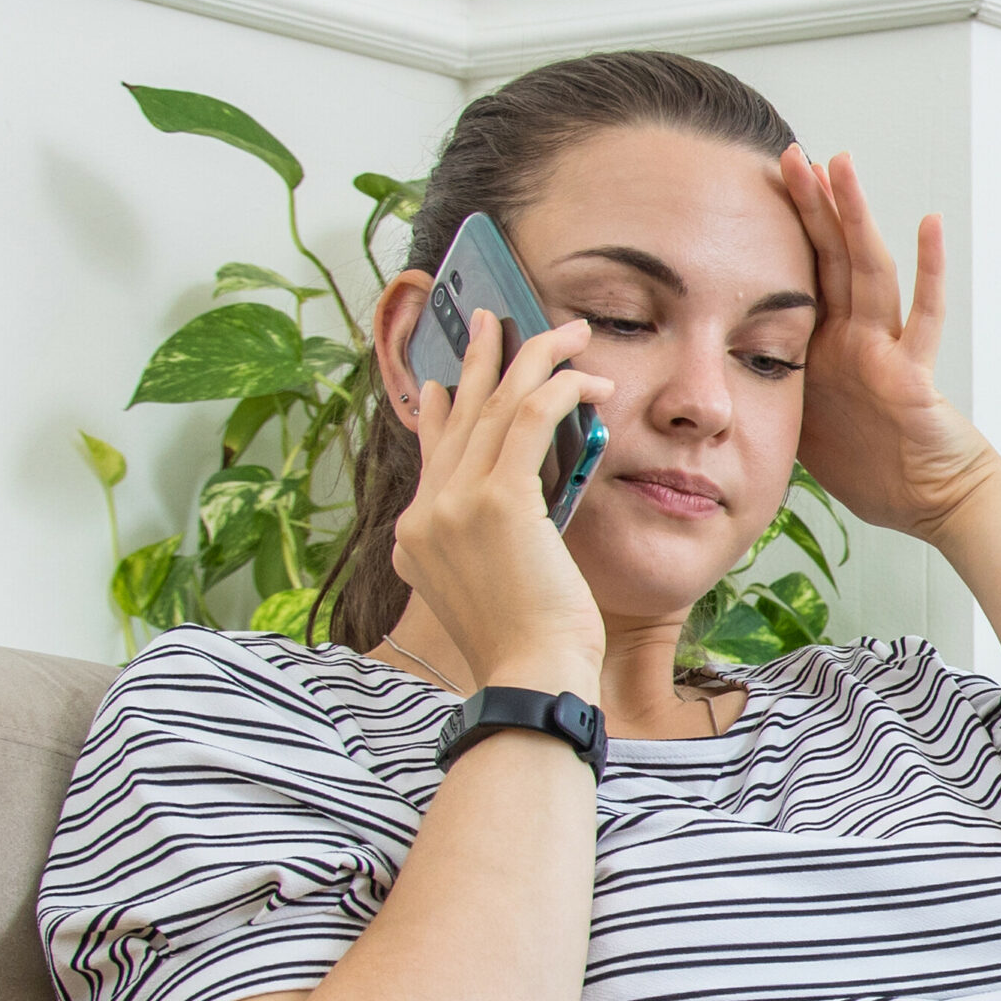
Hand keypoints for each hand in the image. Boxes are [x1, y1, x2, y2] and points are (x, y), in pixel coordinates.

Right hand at [391, 310, 612, 693]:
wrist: (531, 680)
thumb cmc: (529, 651)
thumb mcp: (491, 592)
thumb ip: (487, 546)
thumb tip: (517, 509)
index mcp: (415, 540)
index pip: (429, 455)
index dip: (442, 409)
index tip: (449, 379)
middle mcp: (424, 516)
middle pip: (457, 417)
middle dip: (481, 361)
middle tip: (494, 320)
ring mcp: (454, 505)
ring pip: (494, 406)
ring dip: (534, 360)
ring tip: (566, 333)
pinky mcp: (498, 501)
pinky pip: (528, 419)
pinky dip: (558, 388)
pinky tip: (586, 376)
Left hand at [781, 146, 1000, 542]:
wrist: (934, 503)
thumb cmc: (880, 469)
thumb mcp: (806, 429)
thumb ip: (777, 395)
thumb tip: (717, 393)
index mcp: (825, 350)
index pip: (801, 279)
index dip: (783, 235)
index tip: (761, 188)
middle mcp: (856, 339)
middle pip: (832, 259)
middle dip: (812, 206)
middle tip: (790, 154)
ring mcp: (886, 351)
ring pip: (870, 271)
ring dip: (856, 217)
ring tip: (841, 165)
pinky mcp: (913, 375)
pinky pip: (924, 317)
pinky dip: (930, 270)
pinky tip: (929, 225)